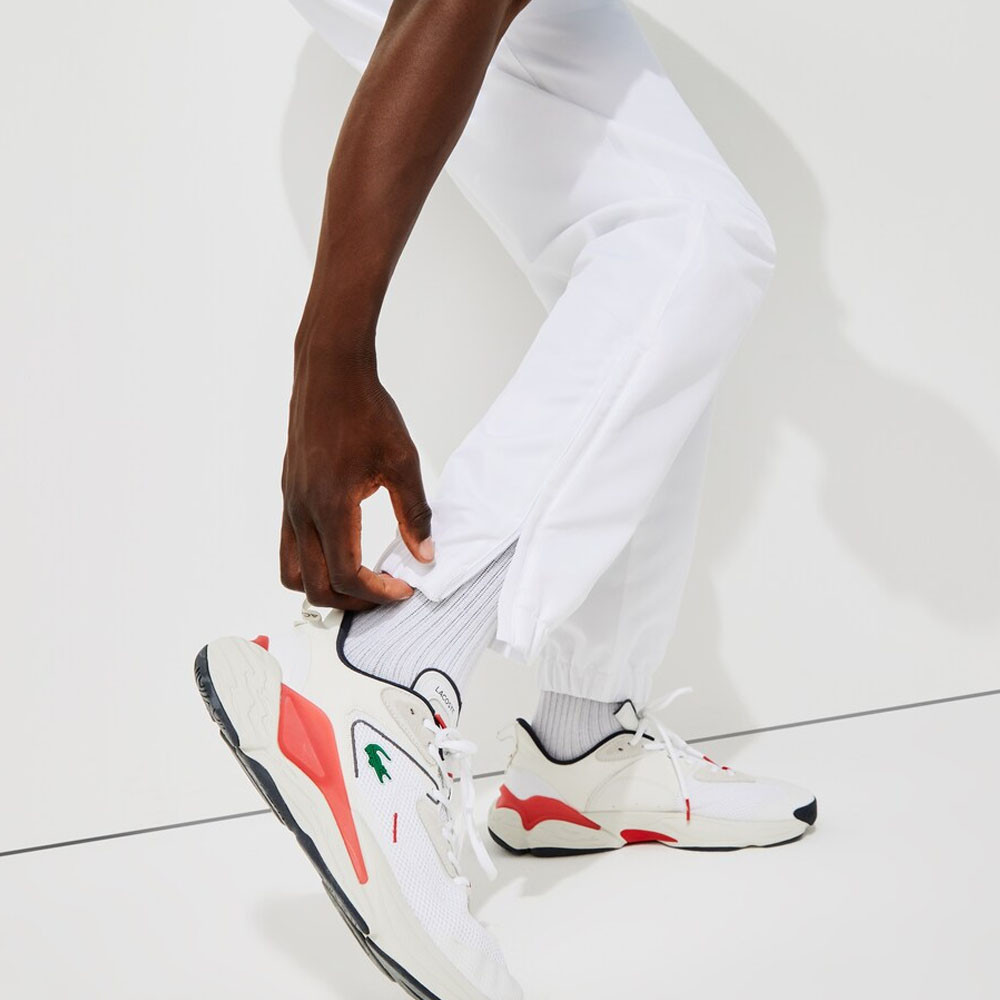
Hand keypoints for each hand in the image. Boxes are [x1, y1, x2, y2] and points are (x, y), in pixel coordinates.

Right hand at [280, 357, 433, 609]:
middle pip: (314, 587)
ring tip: (360, 582)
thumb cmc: (364, 409)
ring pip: (292, 572)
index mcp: (331, 505)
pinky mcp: (289, 494)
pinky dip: (312, 563)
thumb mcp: (402, 462)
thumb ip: (415, 513)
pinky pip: (289, 546)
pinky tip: (343, 551)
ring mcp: (291, 503)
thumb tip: (425, 554)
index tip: (403, 590)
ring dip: (324, 588)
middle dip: (352, 602)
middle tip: (384, 594)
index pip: (347, 575)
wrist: (330, 373)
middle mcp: (302, 510)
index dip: (377, 593)